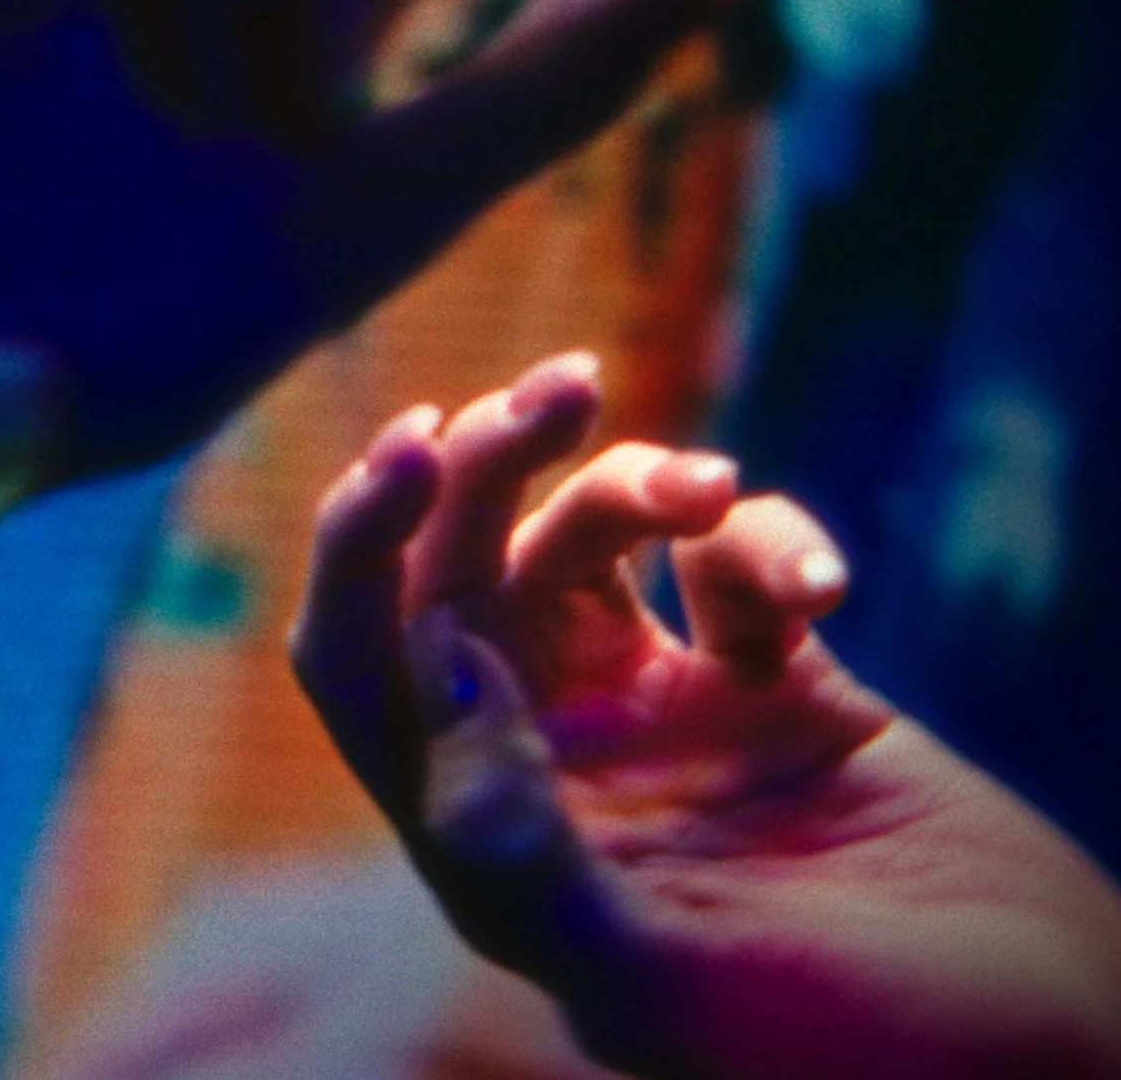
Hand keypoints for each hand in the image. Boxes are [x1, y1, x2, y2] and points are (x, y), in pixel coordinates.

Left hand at [290, 354, 1120, 1079]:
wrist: (1043, 1053)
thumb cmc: (848, 1051)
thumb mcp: (655, 978)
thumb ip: (519, 845)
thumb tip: (438, 663)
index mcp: (483, 834)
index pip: (361, 660)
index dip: (360, 548)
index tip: (411, 452)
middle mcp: (549, 760)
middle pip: (462, 565)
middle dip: (491, 460)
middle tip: (566, 389)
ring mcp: (657, 712)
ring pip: (584, 537)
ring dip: (637, 482)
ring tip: (711, 488)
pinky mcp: (772, 682)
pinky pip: (728, 560)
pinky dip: (769, 541)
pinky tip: (823, 587)